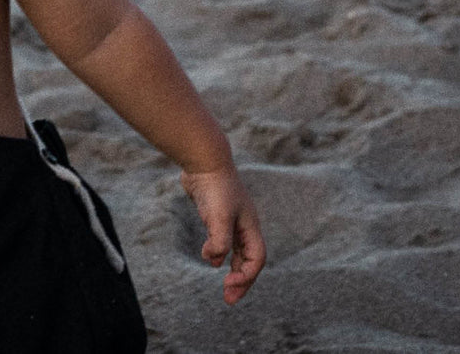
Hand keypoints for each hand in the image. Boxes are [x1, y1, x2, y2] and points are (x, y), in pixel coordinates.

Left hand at [180, 168, 265, 304]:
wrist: (203, 159)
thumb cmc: (215, 187)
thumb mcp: (219, 217)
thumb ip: (219, 241)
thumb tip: (214, 261)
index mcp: (250, 225)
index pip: (256, 258)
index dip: (246, 276)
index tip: (228, 285)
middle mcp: (244, 224)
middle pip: (248, 259)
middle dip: (241, 280)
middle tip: (229, 299)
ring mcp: (230, 218)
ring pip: (236, 251)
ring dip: (232, 268)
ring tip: (225, 285)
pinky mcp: (215, 213)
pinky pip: (222, 239)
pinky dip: (218, 252)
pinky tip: (208, 256)